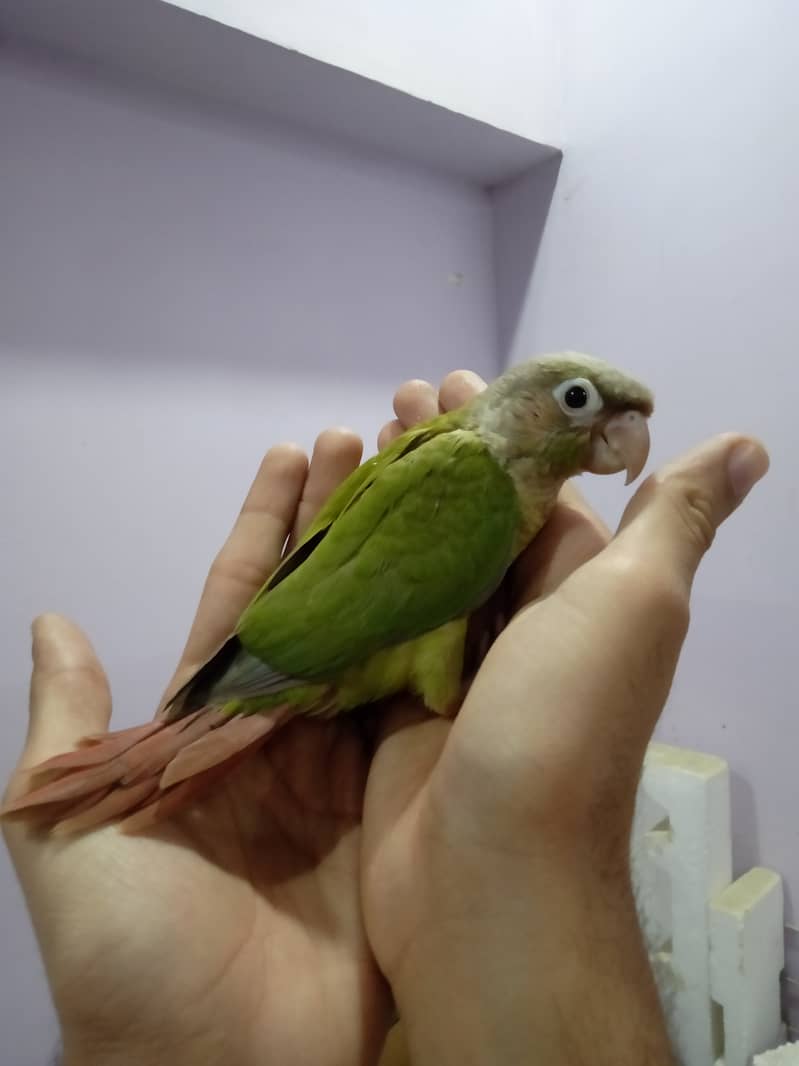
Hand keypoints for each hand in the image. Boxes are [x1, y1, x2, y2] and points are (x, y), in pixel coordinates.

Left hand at [3, 430, 388, 1065]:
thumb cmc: (137, 950)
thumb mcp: (67, 839)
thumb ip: (66, 732)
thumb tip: (54, 622)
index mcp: (209, 728)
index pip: (245, 599)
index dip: (269, 525)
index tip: (296, 451)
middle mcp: (286, 732)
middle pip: (322, 604)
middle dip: (345, 521)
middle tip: (377, 443)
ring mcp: (353, 765)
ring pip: (380, 640)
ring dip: (401, 563)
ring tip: (427, 488)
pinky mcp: (406, 802)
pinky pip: (427, 708)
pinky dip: (450, 642)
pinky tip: (472, 580)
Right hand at [363, 376, 768, 1064]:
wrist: (486, 871)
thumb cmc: (562, 723)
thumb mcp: (632, 605)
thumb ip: (675, 520)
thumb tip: (751, 445)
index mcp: (581, 594)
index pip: (543, 491)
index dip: (507, 433)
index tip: (454, 382)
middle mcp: (521, 625)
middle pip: (476, 522)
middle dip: (440, 461)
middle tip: (391, 402)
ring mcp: (452, 664)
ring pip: (420, 564)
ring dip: (391, 506)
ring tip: (347, 445)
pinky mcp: (392, 699)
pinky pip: (372, 619)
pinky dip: (351, 573)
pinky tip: (318, 528)